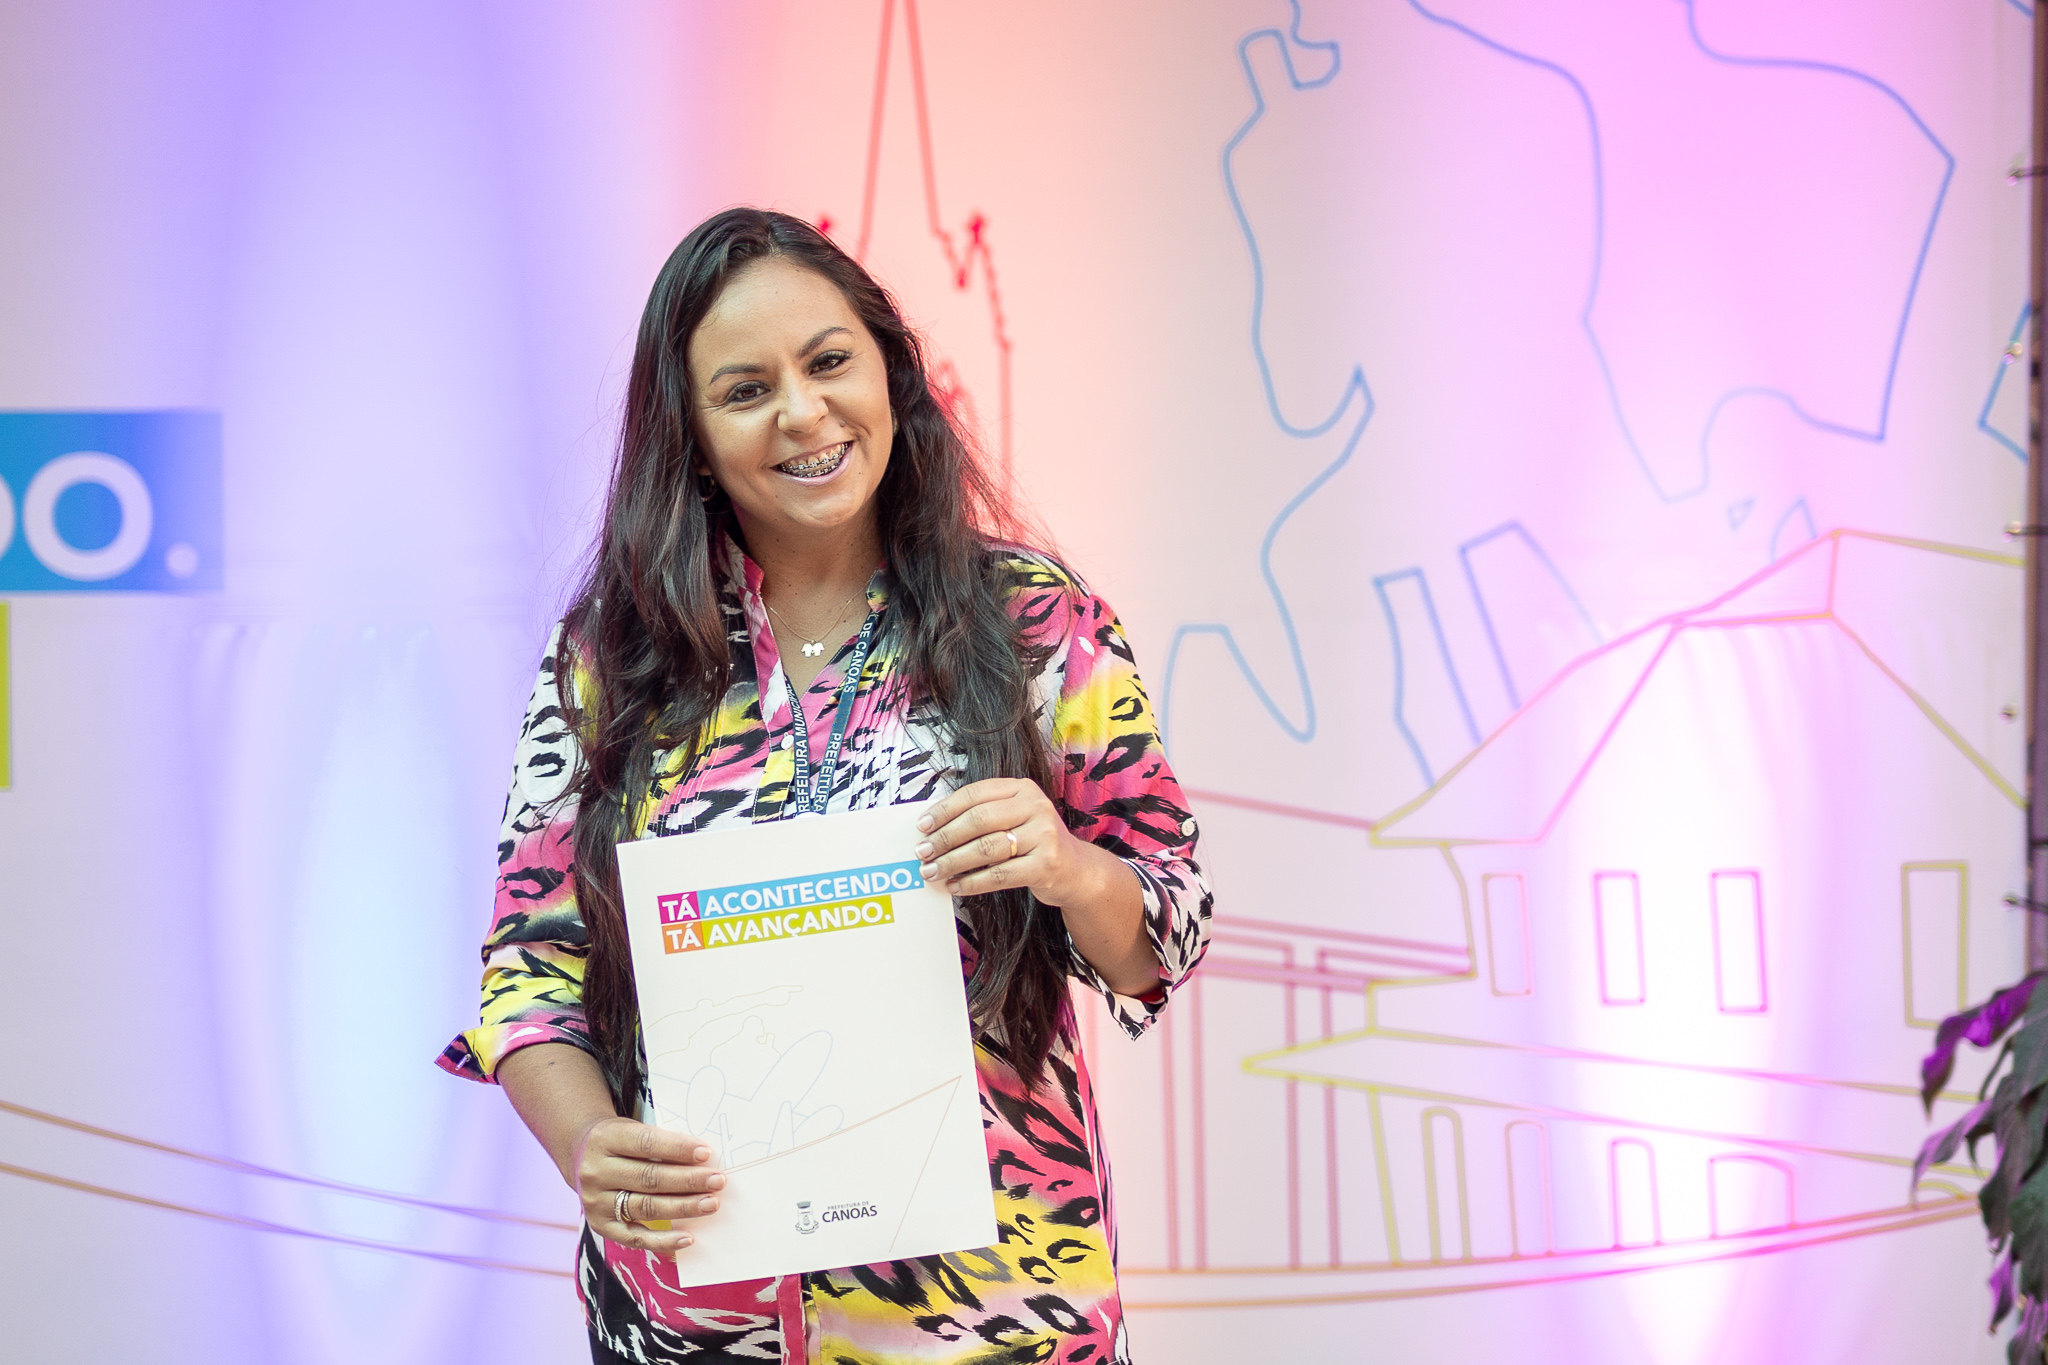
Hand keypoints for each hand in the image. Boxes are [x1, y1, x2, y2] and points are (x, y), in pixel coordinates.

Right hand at [573, 1114, 724, 1255]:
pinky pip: (635, 1238)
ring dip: (683, 1207)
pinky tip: (688, 1238)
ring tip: (711, 1204)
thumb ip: (661, 1143)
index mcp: (605, 1139)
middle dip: (688, 1180)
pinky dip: (663, 1241)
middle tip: (717, 1181)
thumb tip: (703, 1161)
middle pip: (649, 1178)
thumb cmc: (621, 1142)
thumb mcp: (633, 1130)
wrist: (582, 1156)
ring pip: (646, 1207)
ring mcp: (595, 1202)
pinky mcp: (600, 1226)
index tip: (706, 1153)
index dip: (678, 1149)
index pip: (646, 1144)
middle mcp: (596, 1172)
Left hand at [916, 778, 1098, 906]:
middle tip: (922, 852)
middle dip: (944, 838)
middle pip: (978, 820)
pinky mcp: (1047, 865)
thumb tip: (933, 829)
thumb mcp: (1015, 818)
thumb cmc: (1034, 843)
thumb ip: (983, 816)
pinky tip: (955, 887)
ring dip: (952, 862)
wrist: (1077, 870)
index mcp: (1022, 788)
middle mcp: (1036, 807)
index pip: (975, 793)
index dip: (944, 809)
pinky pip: (999, 875)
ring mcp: (1044, 835)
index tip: (922, 826)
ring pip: (986, 849)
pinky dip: (972, 882)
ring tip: (932, 872)